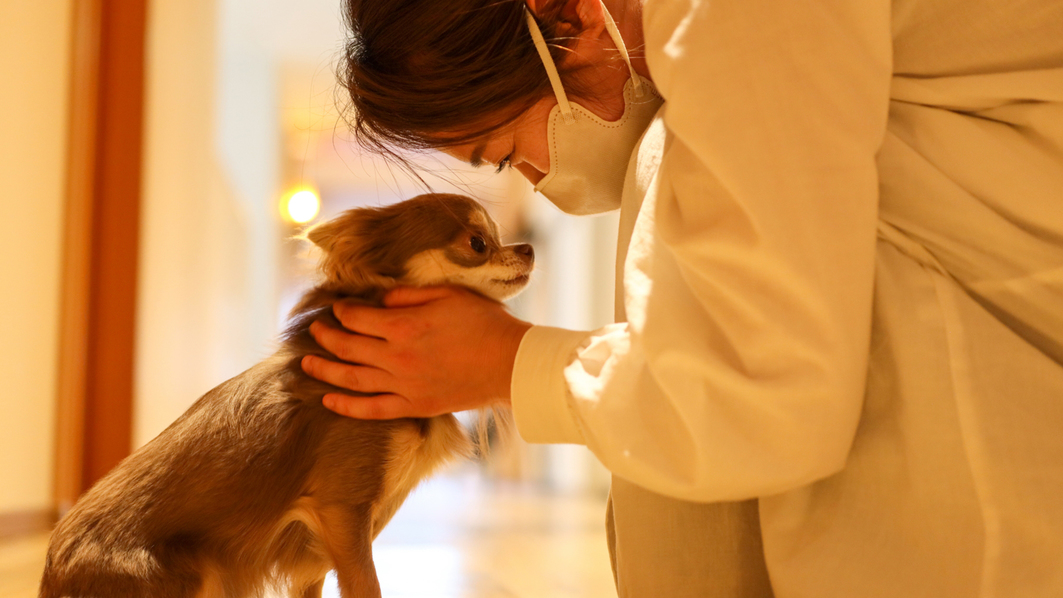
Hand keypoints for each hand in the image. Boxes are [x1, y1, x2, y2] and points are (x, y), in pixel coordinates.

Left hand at [300, 286, 531, 418]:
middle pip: (348, 347)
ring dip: (326, 370)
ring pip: (352, 379)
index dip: (343, 311)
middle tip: (314, 329)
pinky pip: (372, 409)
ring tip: (306, 362)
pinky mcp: (415, 406)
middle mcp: (397, 358)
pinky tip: (329, 400)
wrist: (511, 363)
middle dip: (327, 336)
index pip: (358, 318)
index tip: (337, 306)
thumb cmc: (485, 323)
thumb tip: (381, 300)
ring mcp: (404, 385)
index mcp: (404, 327)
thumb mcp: (448, 295)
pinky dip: (347, 406)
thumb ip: (409, 296)